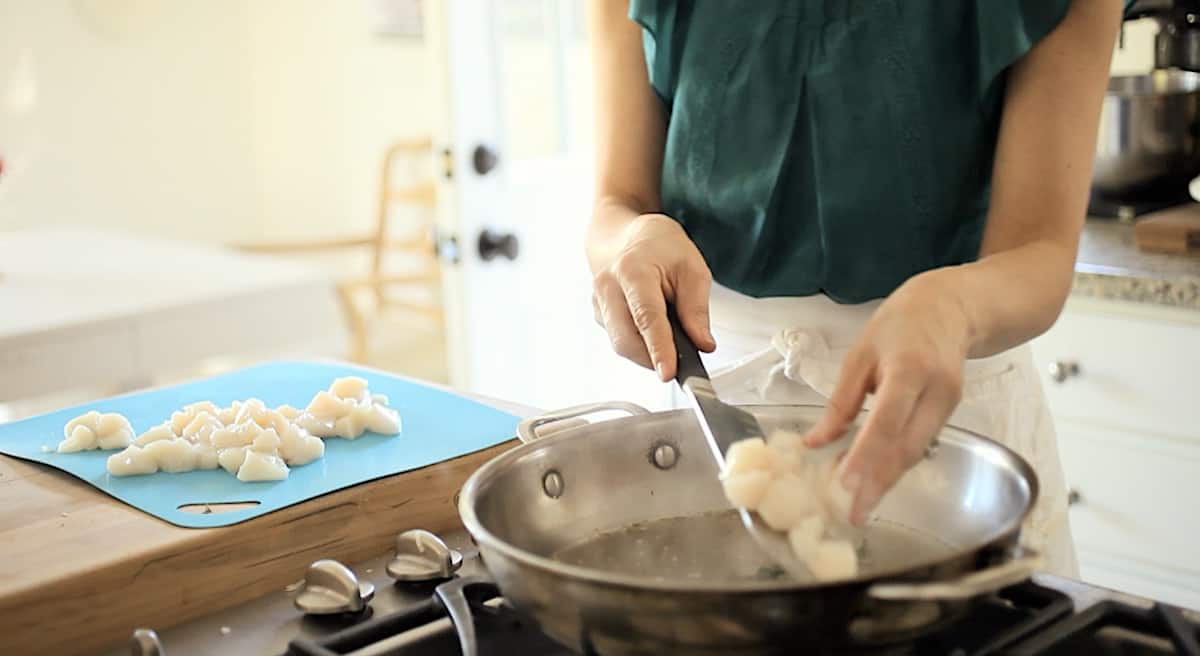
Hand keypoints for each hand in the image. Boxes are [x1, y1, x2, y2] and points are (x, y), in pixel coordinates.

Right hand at [591, 213, 715, 379]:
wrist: (630, 236)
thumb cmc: (662, 248)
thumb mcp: (692, 269)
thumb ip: (696, 309)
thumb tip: (702, 344)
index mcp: (633, 270)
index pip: (646, 317)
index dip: (658, 349)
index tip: (668, 373)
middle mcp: (608, 286)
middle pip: (625, 339)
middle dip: (652, 358)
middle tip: (678, 361)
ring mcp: (598, 301)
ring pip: (620, 344)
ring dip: (646, 352)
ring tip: (667, 336)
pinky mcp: (598, 314)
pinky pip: (618, 340)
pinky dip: (639, 344)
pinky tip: (651, 330)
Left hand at [803, 271, 970, 524]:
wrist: (952, 308)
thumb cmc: (900, 326)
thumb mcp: (860, 355)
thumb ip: (840, 401)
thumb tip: (814, 443)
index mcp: (908, 369)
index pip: (886, 420)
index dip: (866, 454)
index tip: (845, 483)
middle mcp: (936, 390)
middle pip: (906, 446)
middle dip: (879, 483)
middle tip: (853, 514)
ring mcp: (949, 403)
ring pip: (916, 451)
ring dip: (888, 481)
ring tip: (860, 507)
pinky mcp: (952, 412)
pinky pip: (922, 443)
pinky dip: (899, 464)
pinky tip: (878, 480)